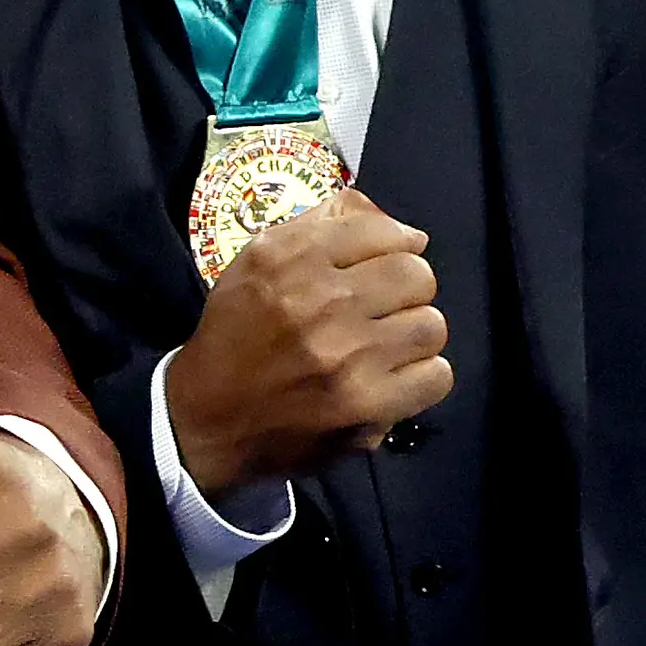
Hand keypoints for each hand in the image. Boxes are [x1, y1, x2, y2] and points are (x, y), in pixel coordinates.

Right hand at [168, 189, 453, 492]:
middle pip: (416, 275)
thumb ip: (322, 228)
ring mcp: (347, 356)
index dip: (393, 246)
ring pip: (431, 325)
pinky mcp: (367, 406)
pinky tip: (391, 378)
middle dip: (407, 290)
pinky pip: (436, 375)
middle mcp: (319, 302)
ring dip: (413, 335)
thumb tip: (406, 231)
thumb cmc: (237, 334)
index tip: (384, 265)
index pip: (380, 231)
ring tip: (386, 345)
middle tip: (384, 308)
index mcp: (287, 260)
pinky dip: (420, 377)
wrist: (209, 417)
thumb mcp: (258, 262)